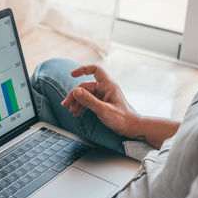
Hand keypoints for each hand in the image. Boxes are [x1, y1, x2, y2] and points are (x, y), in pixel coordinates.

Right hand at [61, 64, 179, 148]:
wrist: (132, 128)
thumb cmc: (122, 119)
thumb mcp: (103, 110)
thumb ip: (89, 100)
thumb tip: (76, 91)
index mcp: (108, 85)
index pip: (95, 69)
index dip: (83, 69)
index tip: (72, 74)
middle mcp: (105, 88)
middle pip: (85, 85)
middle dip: (74, 95)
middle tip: (66, 105)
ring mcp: (103, 95)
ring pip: (85, 94)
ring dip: (77, 102)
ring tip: (72, 111)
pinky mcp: (101, 102)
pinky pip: (88, 100)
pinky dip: (81, 106)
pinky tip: (77, 113)